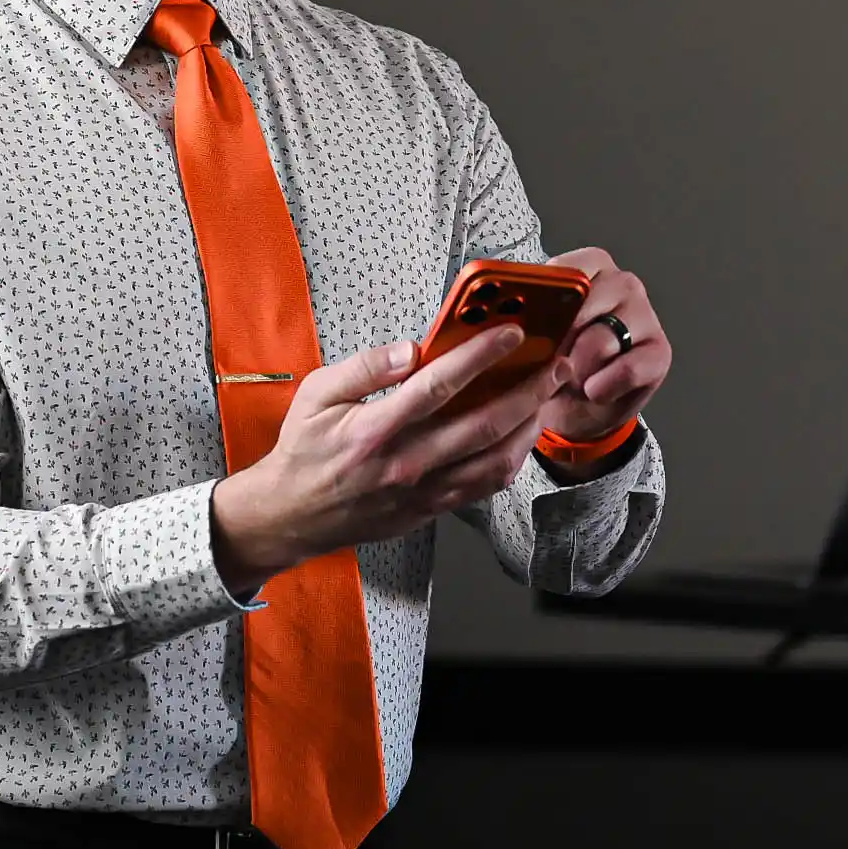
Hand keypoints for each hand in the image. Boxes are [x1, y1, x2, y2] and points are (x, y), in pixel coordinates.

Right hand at [210, 326, 558, 594]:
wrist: (292, 516)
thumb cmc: (304, 451)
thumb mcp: (315, 395)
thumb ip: (362, 367)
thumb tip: (409, 349)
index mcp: (374, 428)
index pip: (438, 386)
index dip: (480, 356)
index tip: (511, 333)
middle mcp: (405, 462)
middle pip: (483, 425)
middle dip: (527, 391)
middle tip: (555, 365)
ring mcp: (422, 491)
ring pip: (493, 460)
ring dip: (529, 426)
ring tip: (547, 397)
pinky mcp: (431, 508)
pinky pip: (484, 486)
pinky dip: (511, 460)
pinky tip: (521, 435)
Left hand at [540, 246, 670, 458]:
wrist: (581, 408)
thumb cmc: (554, 364)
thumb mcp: (532, 337)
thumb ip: (523, 317)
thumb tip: (495, 316)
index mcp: (590, 267)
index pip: (566, 269)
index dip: (543, 299)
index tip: (524, 324)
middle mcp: (622, 284)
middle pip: (584, 305)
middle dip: (556, 340)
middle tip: (542, 363)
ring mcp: (645, 316)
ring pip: (601, 340)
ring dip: (577, 369)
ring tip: (568, 380)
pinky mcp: (660, 351)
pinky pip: (627, 369)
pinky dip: (602, 387)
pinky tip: (592, 391)